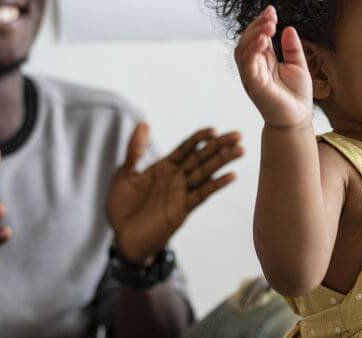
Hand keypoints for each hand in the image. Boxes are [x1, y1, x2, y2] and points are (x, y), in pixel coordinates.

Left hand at [107, 124, 242, 262]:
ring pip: (205, 173)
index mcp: (164, 167)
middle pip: (201, 157)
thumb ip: (135, 150)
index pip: (186, 148)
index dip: (199, 138)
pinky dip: (216, 184)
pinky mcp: (183, 209)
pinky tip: (230, 176)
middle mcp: (176, 178)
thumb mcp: (124, 174)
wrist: (123, 237)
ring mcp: (181, 193)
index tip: (214, 129)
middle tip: (238, 135)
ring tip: (240, 150)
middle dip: (219, 146)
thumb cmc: (122, 207)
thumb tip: (143, 123)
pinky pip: (202, 194)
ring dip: (223, 162)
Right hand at [234, 5, 313, 127]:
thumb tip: (288, 28)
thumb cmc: (297, 95)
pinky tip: (263, 41)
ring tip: (269, 26)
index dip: (261, 22)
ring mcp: (252, 76)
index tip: (272, 10)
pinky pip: (247, 65)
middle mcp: (254, 67)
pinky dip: (252, 51)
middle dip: (257, 25)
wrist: (298, 118)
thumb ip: (292, 48)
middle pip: (247, 40)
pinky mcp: (253, 85)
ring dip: (254, 35)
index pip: (257, 37)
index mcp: (264, 61)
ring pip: (243, 50)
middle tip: (271, 16)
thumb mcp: (298, 65)